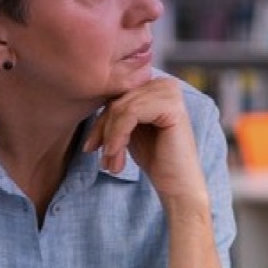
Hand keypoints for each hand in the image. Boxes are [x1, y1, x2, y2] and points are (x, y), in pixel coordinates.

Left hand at [84, 77, 206, 206]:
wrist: (178, 184)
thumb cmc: (155, 159)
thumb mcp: (129, 130)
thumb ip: (117, 112)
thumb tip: (89, 99)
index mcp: (156, 86)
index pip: (117, 97)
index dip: (100, 123)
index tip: (90, 148)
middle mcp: (165, 83)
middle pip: (117, 102)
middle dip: (103, 132)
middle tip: (103, 160)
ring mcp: (170, 92)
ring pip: (121, 109)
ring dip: (110, 138)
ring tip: (110, 163)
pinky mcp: (171, 105)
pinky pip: (130, 114)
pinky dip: (117, 136)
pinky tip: (115, 155)